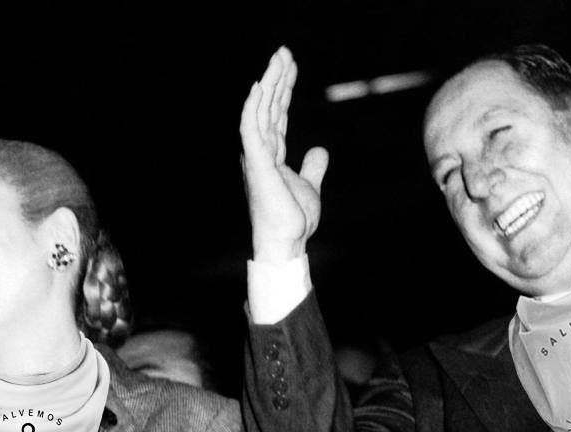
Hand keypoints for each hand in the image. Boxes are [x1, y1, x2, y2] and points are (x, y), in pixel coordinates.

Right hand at [240, 47, 328, 264]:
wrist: (287, 242)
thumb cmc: (292, 219)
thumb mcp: (309, 186)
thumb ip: (312, 166)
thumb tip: (319, 149)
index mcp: (271, 155)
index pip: (278, 114)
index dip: (284, 89)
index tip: (291, 65)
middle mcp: (261, 152)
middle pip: (269, 106)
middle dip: (277, 77)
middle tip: (284, 51)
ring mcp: (257, 156)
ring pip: (261, 111)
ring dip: (269, 83)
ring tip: (277, 58)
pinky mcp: (257, 164)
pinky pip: (252, 129)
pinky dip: (254, 107)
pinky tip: (260, 86)